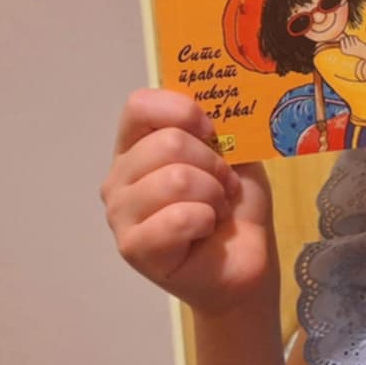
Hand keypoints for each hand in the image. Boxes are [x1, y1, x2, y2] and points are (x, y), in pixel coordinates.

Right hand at [100, 88, 273, 314]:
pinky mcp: (132, 247)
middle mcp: (119, 176)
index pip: (139, 106)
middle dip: (213, 164)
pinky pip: (176, 218)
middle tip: (223, 186)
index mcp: (137, 146)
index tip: (211, 130)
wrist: (246, 261)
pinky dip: (205, 221)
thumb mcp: (235, 154)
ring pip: (175, 179)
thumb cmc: (234, 206)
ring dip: (212, 194)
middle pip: (167, 143)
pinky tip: (204, 232)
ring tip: (215, 210)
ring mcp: (120, 213)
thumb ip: (219, 127)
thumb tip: (213, 103)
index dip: (181, 111)